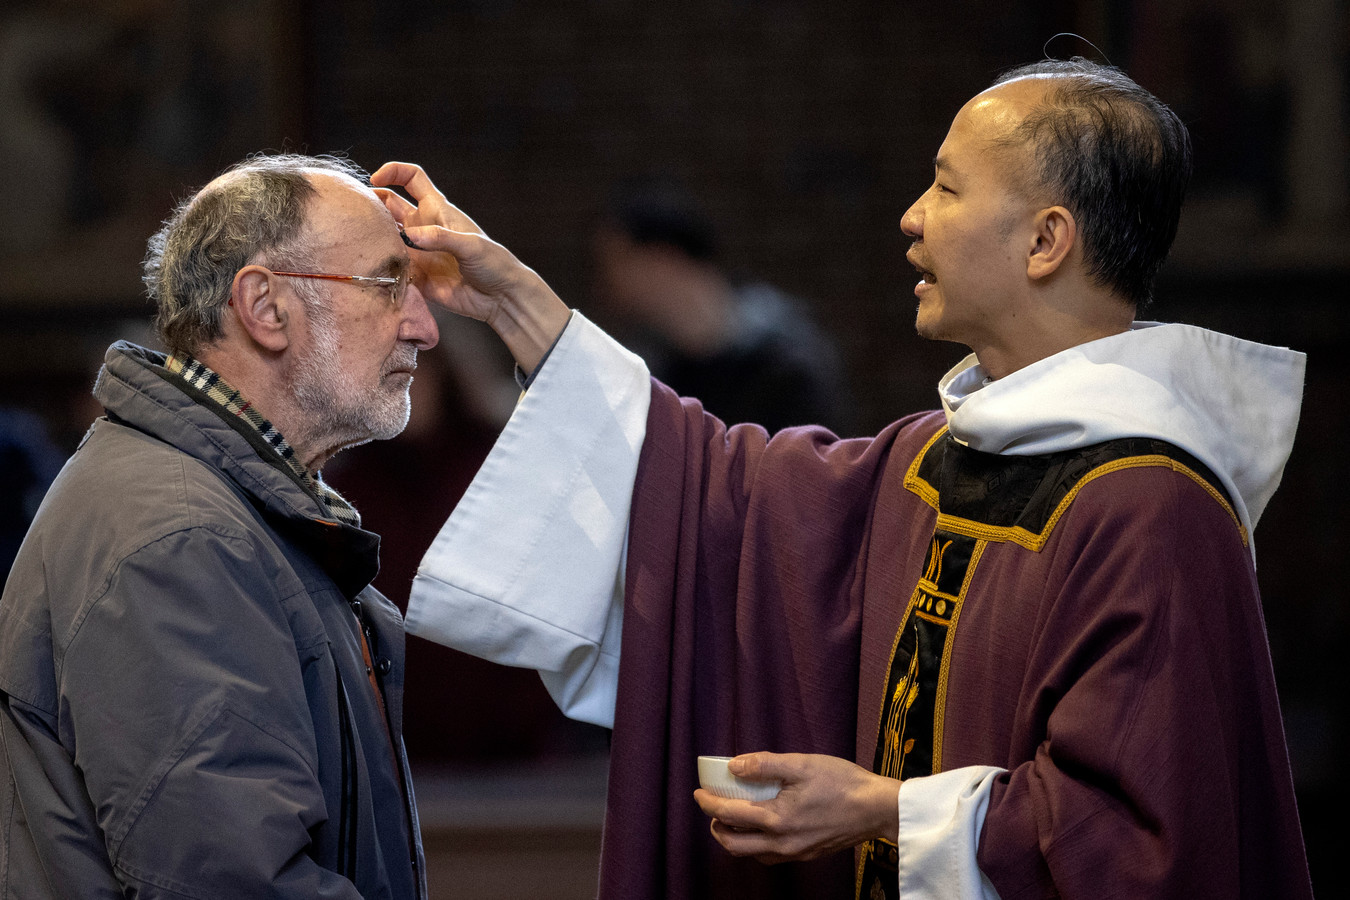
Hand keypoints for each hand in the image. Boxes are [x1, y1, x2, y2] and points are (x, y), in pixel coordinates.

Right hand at [370, 161, 569, 371]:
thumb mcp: (471, 245)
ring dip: (373, 236)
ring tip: (360, 241)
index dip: (393, 172)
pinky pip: (391, 267)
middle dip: (372, 204)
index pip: (412, 179)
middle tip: (357, 213)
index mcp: (437, 210)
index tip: (375, 178)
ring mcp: (417, 252)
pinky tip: (373, 269)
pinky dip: (380, 266)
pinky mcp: (415, 275)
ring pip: (385, 236)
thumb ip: (441, 238)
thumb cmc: (493, 264)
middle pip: (390, 206)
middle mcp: (423, 227)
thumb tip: (411, 236)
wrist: (499, 298)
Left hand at [693, 752, 900, 864]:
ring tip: (733, 816)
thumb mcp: (801, 764)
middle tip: (712, 807)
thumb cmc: (842, 783)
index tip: (698, 792)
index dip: (708, 803)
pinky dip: (755, 844)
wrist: (876, 808)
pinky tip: (762, 826)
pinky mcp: (806, 854)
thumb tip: (734, 765)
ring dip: (734, 838)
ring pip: (751, 854)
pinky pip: (770, 856)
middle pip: (733, 844)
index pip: (728, 815)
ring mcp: (794, 853)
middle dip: (715, 827)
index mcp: (776, 819)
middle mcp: (781, 843)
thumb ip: (765, 764)